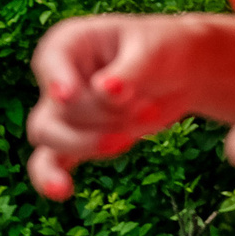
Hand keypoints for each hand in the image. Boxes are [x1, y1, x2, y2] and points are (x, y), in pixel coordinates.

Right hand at [27, 13, 234, 200]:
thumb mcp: (154, 51)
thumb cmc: (165, 49)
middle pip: (55, 108)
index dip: (56, 81)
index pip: (51, 61)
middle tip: (147, 107)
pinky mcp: (77, 137)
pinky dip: (52, 177)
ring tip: (131, 138)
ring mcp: (64, 110)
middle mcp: (59, 77)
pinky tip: (61, 192)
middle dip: (99, 116)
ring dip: (93, 142)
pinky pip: (51, 161)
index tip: (68, 95)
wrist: (184, 71)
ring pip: (51, 137)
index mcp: (71, 43)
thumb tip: (104, 90)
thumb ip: (130, 71)